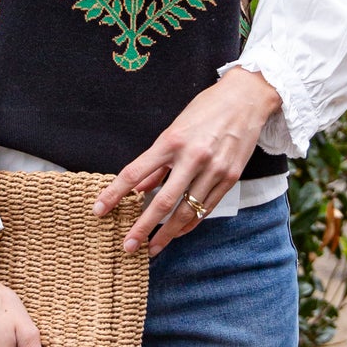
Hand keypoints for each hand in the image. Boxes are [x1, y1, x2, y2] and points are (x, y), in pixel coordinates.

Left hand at [93, 68, 282, 256]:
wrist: (247, 98)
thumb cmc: (206, 109)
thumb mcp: (175, 128)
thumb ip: (158, 161)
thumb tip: (140, 188)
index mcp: (172, 141)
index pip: (135, 173)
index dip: (114, 194)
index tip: (99, 210)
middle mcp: (192, 157)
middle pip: (162, 202)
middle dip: (143, 228)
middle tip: (128, 247)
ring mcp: (214, 169)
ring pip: (186, 212)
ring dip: (167, 234)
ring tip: (152, 248)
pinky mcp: (230, 177)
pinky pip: (206, 208)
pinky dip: (189, 223)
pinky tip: (177, 233)